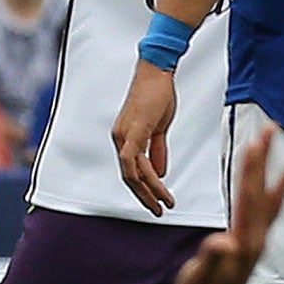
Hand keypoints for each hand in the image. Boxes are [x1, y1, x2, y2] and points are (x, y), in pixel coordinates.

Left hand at [112, 59, 178, 214]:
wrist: (157, 72)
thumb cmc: (158, 95)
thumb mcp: (160, 127)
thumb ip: (158, 150)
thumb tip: (159, 172)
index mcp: (125, 139)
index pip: (132, 171)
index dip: (144, 188)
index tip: (158, 201)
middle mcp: (119, 139)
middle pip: (129, 176)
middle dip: (144, 196)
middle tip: (159, 211)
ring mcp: (124, 135)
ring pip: (133, 171)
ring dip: (149, 190)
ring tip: (164, 203)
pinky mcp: (133, 129)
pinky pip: (133, 158)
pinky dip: (144, 174)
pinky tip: (157, 184)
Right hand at [173, 127, 283, 283]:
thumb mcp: (199, 280)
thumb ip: (210, 261)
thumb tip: (221, 242)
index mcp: (245, 241)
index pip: (250, 197)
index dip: (251, 171)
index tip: (254, 145)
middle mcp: (257, 235)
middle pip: (265, 190)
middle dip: (267, 159)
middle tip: (272, 128)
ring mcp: (258, 237)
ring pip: (273, 197)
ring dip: (279, 171)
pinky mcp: (254, 240)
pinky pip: (269, 207)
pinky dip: (275, 188)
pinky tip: (275, 177)